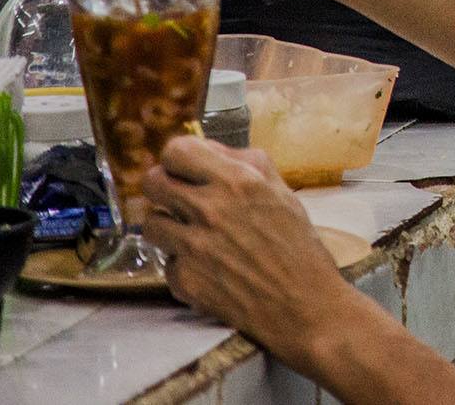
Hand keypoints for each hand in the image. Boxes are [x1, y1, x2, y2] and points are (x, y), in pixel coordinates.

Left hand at [143, 138, 353, 370]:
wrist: (303, 304)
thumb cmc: (299, 246)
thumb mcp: (282, 192)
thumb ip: (246, 164)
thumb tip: (210, 150)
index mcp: (237, 181)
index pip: (176, 150)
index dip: (179, 158)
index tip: (185, 168)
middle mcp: (208, 209)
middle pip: (152, 182)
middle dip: (164, 187)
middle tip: (179, 198)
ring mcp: (191, 246)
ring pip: (151, 223)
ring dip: (168, 226)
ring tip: (191, 234)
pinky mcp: (183, 279)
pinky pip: (167, 262)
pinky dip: (182, 264)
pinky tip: (206, 267)